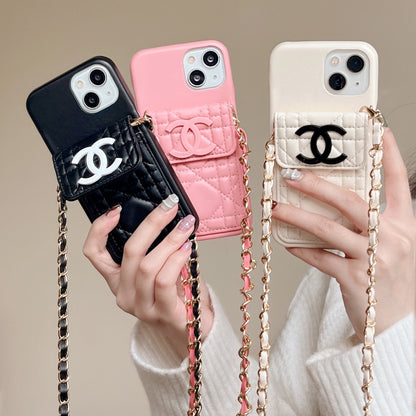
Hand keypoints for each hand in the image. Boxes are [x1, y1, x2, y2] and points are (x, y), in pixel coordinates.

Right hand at [83, 195, 213, 358]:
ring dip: (170, 240)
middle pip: (129, 251)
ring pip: (147, 265)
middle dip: (152, 223)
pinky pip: (164, 281)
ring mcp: (140, 306)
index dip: (100, 229)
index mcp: (117, 279)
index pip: (94, 253)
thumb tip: (168, 215)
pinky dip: (176, 259)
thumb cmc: (178, 294)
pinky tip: (188, 248)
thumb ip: (157, 248)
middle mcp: (123, 293)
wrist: (193, 330)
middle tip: (170, 206)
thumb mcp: (160, 268)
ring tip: (185, 226)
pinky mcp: (160, 313)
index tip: (117, 209)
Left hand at [272, 128, 415, 340]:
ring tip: (276, 208)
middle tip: (292, 176)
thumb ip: (370, 225)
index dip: (391, 157)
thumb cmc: (389, 281)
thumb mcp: (392, 247)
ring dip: (298, 217)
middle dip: (318, 186)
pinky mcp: (354, 280)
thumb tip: (330, 205)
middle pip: (352, 202)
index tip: (379, 133)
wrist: (399, 324)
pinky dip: (302, 249)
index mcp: (403, 226)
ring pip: (329, 229)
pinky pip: (321, 259)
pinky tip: (288, 243)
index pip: (399, 184)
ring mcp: (374, 259)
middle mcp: (391, 238)